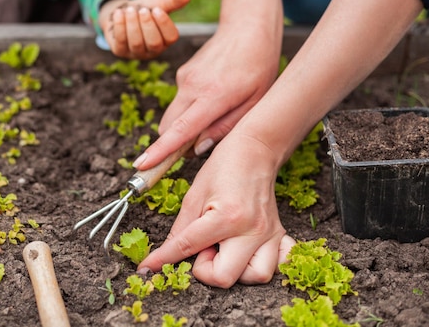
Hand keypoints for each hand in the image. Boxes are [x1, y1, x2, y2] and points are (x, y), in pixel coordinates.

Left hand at [99, 0, 190, 58]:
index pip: (171, 37)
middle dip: (148, 25)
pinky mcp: (120, 51)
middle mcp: (153, 50)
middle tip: (143, 10)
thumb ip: (172, 1)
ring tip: (129, 10)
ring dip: (133, 24)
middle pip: (154, 43)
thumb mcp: (157, 4)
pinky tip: (119, 13)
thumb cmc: (143, 10)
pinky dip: (120, 26)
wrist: (122, 13)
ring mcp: (136, 53)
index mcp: (166, 39)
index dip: (164, 24)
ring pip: (137, 43)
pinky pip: (121, 42)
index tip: (157, 9)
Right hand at [132, 22, 281, 169]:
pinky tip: (216, 94)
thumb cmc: (259, 66)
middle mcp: (192, 87)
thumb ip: (226, 127)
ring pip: (173, 115)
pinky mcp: (183, 73)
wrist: (248, 27)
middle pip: (168, 127)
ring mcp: (184, 78)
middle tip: (198, 146)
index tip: (142, 165)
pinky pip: (181, 100)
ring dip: (186, 124)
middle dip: (174, 143)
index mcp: (213, 96)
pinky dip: (191, 108)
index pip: (181, 130)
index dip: (160, 150)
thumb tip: (198, 148)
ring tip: (219, 111)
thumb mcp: (255, 102)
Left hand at [137, 133, 294, 286]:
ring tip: (223, 248)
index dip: (163, 259)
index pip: (188, 248)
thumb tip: (164, 254)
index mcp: (227, 217)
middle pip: (225, 278)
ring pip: (256, 276)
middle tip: (202, 247)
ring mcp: (269, 234)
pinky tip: (248, 253)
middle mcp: (252, 230)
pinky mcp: (279, 233)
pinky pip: (280, 263)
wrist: (255, 149)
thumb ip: (180, 229)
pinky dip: (262, 264)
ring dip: (235, 270)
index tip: (148, 267)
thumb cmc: (224, 166)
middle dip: (206, 269)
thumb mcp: (194, 195)